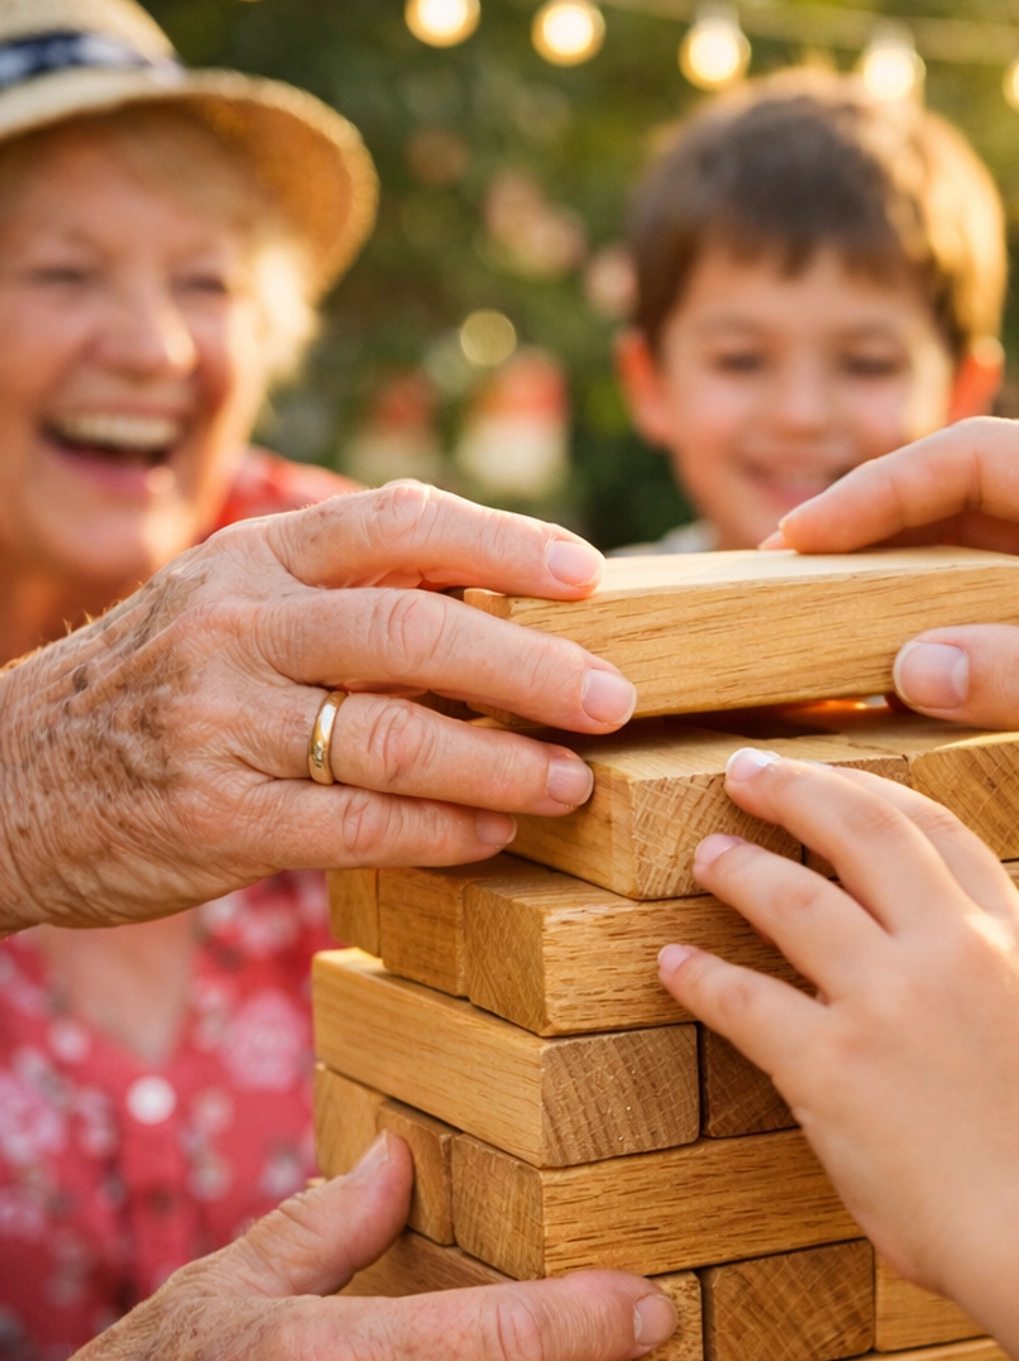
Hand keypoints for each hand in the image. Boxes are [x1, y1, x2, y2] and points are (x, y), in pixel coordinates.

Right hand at [0, 482, 641, 931]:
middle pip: (414, 632)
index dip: (504, 545)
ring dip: (504, 764)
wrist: (7, 780)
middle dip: (531, 668)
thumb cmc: (151, 691)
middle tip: (615, 698)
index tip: (592, 576)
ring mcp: (222, 725)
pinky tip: (495, 837)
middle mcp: (236, 628)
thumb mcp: (224, 606)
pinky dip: (442, 833)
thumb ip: (338, 597)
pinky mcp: (217, 818)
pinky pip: (359, 826)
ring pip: (397, 738)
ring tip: (575, 781)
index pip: (395, 523)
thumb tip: (501, 606)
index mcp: (250, 560)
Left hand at [656, 748, 1018, 1298]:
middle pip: (862, 830)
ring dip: (739, 868)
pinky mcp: (834, 1065)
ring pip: (794, 897)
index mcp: (1016, 937)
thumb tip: (965, 959)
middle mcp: (955, 949)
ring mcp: (890, 1002)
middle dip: (796, 789)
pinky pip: (746, 999)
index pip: (938, 830)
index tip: (831, 779)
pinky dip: (700, 975)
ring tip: (706, 857)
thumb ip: (1006, 975)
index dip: (873, 793)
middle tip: (747, 773)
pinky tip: (673, 965)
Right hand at [772, 418, 1018, 894]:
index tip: (797, 540)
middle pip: (972, 506)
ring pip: (988, 572)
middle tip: (782, 591)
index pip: (983, 459)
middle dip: (878, 542)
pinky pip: (1017, 635)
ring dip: (910, 601)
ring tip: (819, 638)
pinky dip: (957, 657)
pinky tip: (900, 693)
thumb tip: (906, 665)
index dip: (879, 493)